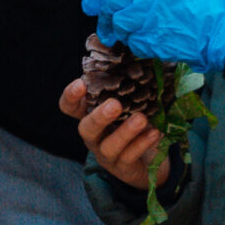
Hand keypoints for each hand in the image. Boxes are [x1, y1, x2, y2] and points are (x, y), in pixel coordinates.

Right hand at [59, 75, 171, 194]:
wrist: (146, 159)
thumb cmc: (132, 120)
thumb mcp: (127, 103)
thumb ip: (124, 86)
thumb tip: (135, 55)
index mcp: (89, 115)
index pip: (69, 107)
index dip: (71, 96)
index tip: (81, 84)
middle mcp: (93, 135)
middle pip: (86, 128)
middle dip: (99, 117)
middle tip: (115, 105)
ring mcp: (106, 154)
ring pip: (109, 146)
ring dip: (125, 132)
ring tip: (142, 119)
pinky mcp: (123, 168)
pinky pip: (130, 157)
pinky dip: (142, 143)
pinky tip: (155, 132)